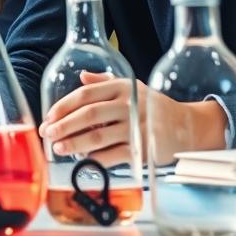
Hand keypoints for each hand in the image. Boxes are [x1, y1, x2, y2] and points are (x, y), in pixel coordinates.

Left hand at [39, 71, 227, 166]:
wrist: (189, 127)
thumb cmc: (155, 107)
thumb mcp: (133, 88)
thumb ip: (105, 81)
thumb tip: (80, 76)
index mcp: (123, 88)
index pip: (86, 94)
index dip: (63, 106)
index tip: (48, 116)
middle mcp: (130, 105)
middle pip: (89, 115)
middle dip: (63, 125)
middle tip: (47, 134)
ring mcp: (138, 128)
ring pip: (98, 137)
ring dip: (74, 144)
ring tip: (59, 148)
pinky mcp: (143, 150)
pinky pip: (112, 156)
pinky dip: (94, 159)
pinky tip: (83, 159)